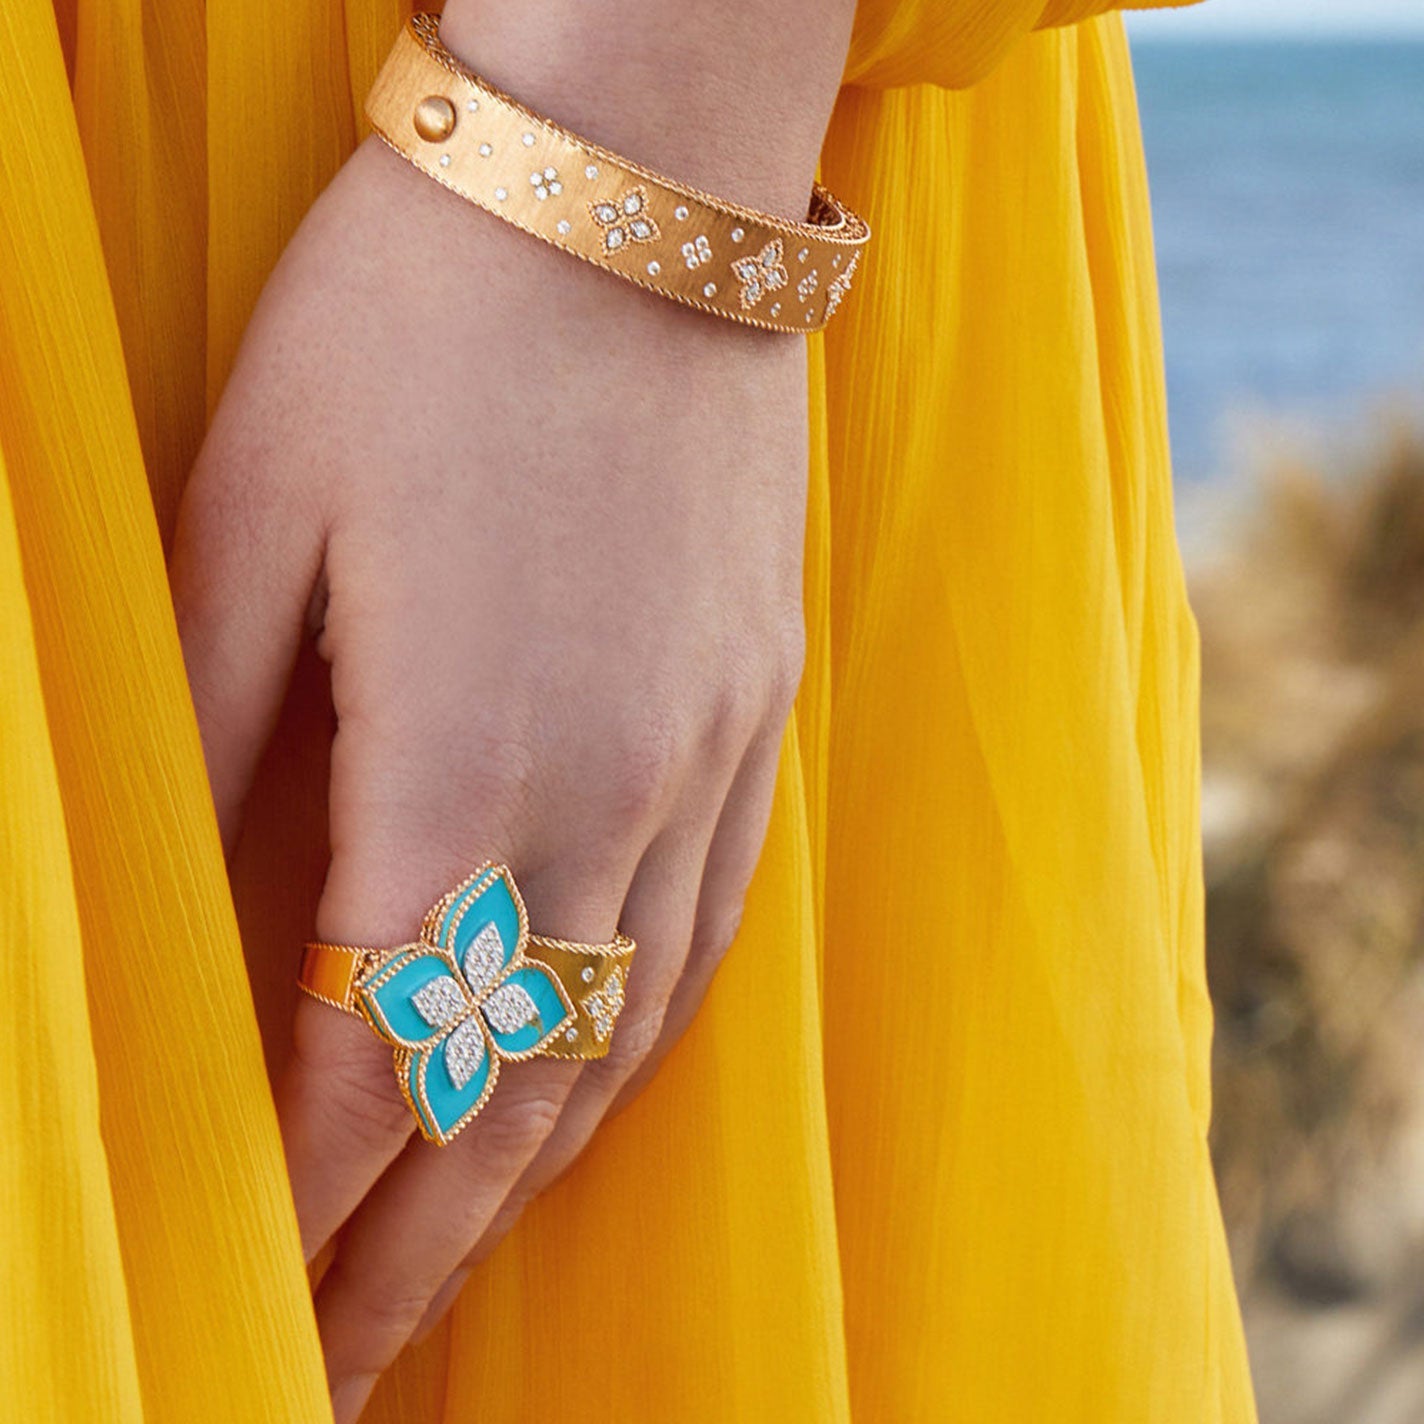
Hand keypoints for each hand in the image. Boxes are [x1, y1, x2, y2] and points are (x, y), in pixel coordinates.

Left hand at [171, 133, 807, 1417]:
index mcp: (466, 759)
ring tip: (458, 1265)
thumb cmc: (422, 326)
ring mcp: (709, 754)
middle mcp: (614, 791)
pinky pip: (705, 931)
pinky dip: (635, 1046)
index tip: (256, 1319)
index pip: (369, 1052)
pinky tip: (593, 1089)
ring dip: (531, 1169)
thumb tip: (179, 899)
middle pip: (511, 1090)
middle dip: (416, 1251)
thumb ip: (216, 731)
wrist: (637, 197)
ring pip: (624, 1032)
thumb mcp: (256, 508)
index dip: (303, 1207)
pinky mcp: (758, 708)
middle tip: (353, 1368)